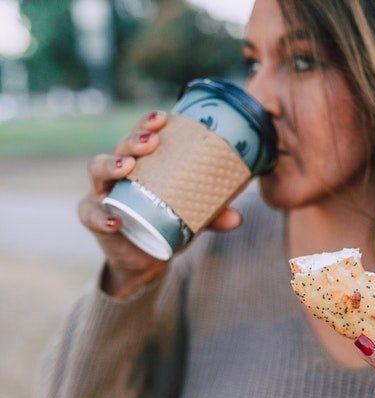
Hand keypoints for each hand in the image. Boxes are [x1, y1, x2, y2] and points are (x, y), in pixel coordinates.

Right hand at [78, 111, 243, 296]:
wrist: (146, 257)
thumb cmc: (167, 223)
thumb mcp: (193, 218)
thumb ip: (213, 216)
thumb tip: (237, 217)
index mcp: (145, 163)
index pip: (144, 135)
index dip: (149, 123)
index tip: (164, 117)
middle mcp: (120, 171)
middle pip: (120, 146)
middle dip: (134, 139)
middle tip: (152, 140)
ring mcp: (102, 192)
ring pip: (97, 169)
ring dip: (111, 164)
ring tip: (127, 166)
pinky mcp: (93, 217)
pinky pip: (90, 214)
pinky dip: (100, 216)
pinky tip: (115, 220)